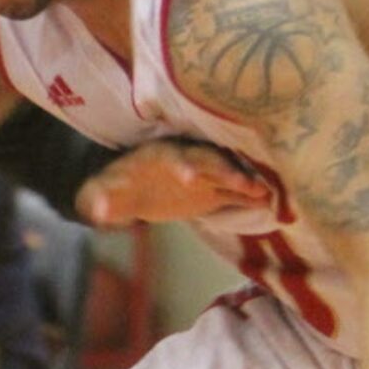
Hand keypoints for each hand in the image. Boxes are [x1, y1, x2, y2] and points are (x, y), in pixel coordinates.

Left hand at [76, 141, 270, 226]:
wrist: (132, 186)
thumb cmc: (117, 188)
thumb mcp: (106, 194)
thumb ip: (104, 201)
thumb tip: (97, 211)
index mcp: (160, 157)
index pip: (174, 159)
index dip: (183, 166)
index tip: (188, 178)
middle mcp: (186, 160)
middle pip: (209, 162)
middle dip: (225, 172)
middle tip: (244, 183)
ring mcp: (202, 175)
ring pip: (227, 176)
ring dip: (245, 183)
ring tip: (266, 194)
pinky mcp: (212, 190)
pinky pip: (234, 192)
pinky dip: (250, 196)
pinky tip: (271, 203)